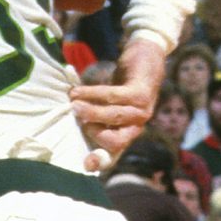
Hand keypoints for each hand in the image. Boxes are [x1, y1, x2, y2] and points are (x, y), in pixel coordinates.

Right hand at [71, 36, 165, 168]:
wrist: (148, 56)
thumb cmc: (125, 84)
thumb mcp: (113, 105)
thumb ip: (99, 116)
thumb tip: (73, 120)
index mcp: (129, 132)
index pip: (115, 154)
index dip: (100, 162)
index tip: (85, 164)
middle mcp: (138, 125)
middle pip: (116, 141)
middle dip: (94, 132)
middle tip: (77, 117)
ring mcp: (142, 110)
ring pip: (113, 116)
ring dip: (90, 110)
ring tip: (73, 103)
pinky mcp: (140, 92)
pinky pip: (113, 96)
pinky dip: (93, 93)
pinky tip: (79, 91)